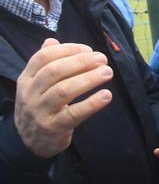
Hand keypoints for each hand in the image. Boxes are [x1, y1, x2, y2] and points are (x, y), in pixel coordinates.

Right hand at [14, 38, 113, 157]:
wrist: (29, 142)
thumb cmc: (40, 106)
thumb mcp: (36, 85)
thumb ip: (45, 64)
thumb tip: (53, 41)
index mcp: (27, 79)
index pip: (43, 57)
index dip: (67, 50)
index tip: (88, 49)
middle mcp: (30, 93)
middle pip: (54, 71)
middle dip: (80, 62)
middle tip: (102, 59)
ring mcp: (41, 111)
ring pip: (63, 91)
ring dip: (88, 79)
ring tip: (107, 73)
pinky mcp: (53, 127)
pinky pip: (73, 114)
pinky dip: (91, 103)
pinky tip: (107, 95)